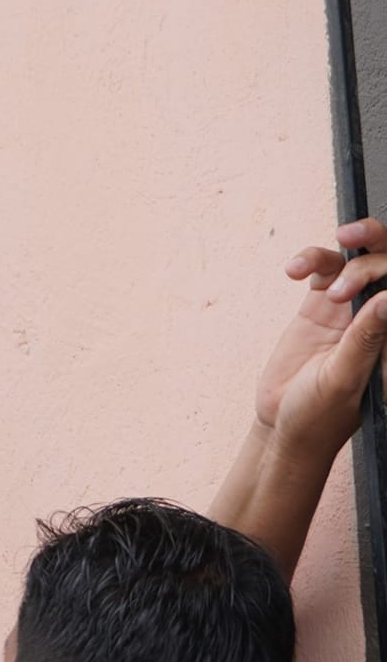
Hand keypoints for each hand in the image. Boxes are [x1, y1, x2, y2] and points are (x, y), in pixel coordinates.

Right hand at [257, 217, 386, 462]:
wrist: (283, 426)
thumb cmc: (320, 415)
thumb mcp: (342, 379)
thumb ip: (365, 339)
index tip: (358, 279)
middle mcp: (379, 318)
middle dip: (374, 244)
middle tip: (349, 236)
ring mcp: (352, 309)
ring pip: (356, 261)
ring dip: (339, 252)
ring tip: (308, 265)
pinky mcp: (322, 307)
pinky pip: (324, 270)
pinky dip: (310, 261)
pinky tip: (294, 271)